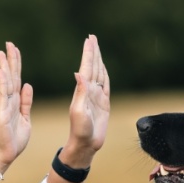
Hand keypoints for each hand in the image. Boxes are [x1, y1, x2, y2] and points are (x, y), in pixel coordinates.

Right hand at [0, 42, 32, 167]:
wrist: (6, 154)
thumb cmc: (15, 139)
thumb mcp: (26, 118)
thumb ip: (26, 102)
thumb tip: (27, 85)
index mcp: (16, 101)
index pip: (17, 78)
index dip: (17, 64)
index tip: (15, 50)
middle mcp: (9, 100)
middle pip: (10, 76)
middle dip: (10, 59)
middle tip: (9, 43)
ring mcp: (4, 105)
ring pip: (6, 82)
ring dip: (5, 66)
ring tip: (2, 51)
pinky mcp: (1, 113)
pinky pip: (3, 96)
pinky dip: (2, 83)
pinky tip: (2, 71)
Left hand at [62, 35, 109, 165]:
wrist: (85, 144)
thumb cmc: (79, 130)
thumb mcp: (78, 111)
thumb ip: (80, 92)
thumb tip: (78, 73)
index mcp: (82, 91)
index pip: (86, 67)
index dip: (88, 53)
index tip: (89, 40)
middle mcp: (89, 91)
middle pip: (92, 66)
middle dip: (93, 52)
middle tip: (92, 37)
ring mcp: (96, 96)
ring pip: (99, 73)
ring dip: (98, 60)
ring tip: (96, 48)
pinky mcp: (103, 103)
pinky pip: (105, 84)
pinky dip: (105, 74)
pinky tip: (103, 67)